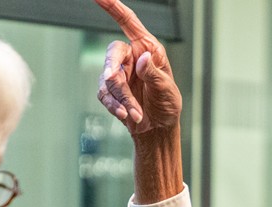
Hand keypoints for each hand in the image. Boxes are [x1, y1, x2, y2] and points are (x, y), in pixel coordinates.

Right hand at [94, 0, 181, 135]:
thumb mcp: (167, 90)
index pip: (128, 21)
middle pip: (113, 54)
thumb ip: (154, 74)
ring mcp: (118, 73)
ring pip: (108, 79)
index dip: (112, 7)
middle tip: (113, 81)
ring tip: (137, 113)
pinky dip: (115, 106)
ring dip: (122, 98)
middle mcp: (131, 57)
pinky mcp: (110, 90)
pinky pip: (104, 94)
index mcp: (147, 48)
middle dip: (114, 71)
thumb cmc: (167, 105)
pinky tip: (127, 115)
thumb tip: (143, 59)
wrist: (158, 129)